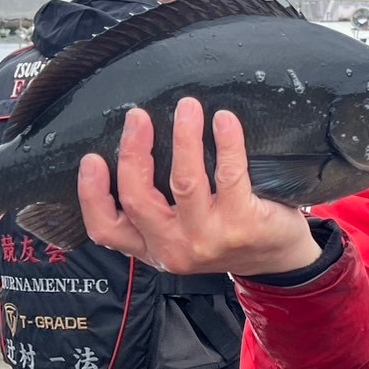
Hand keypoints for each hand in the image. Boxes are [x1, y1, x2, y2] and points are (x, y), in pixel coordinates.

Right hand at [77, 98, 321, 276]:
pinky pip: (229, 175)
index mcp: (152, 247)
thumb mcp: (180, 234)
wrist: (277, 260)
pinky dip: (225, 142)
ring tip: (187, 107)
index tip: (91, 158)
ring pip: (184, 182)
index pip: (106, 229)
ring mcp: (208, 238)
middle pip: (139, 198)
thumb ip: (156, 208)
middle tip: (137, 116)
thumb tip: (133, 147)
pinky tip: (224, 120)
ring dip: (183, 138)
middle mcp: (174, 248)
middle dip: (134, 151)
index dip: (92, 194)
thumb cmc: (225, 235)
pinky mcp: (242, 224)